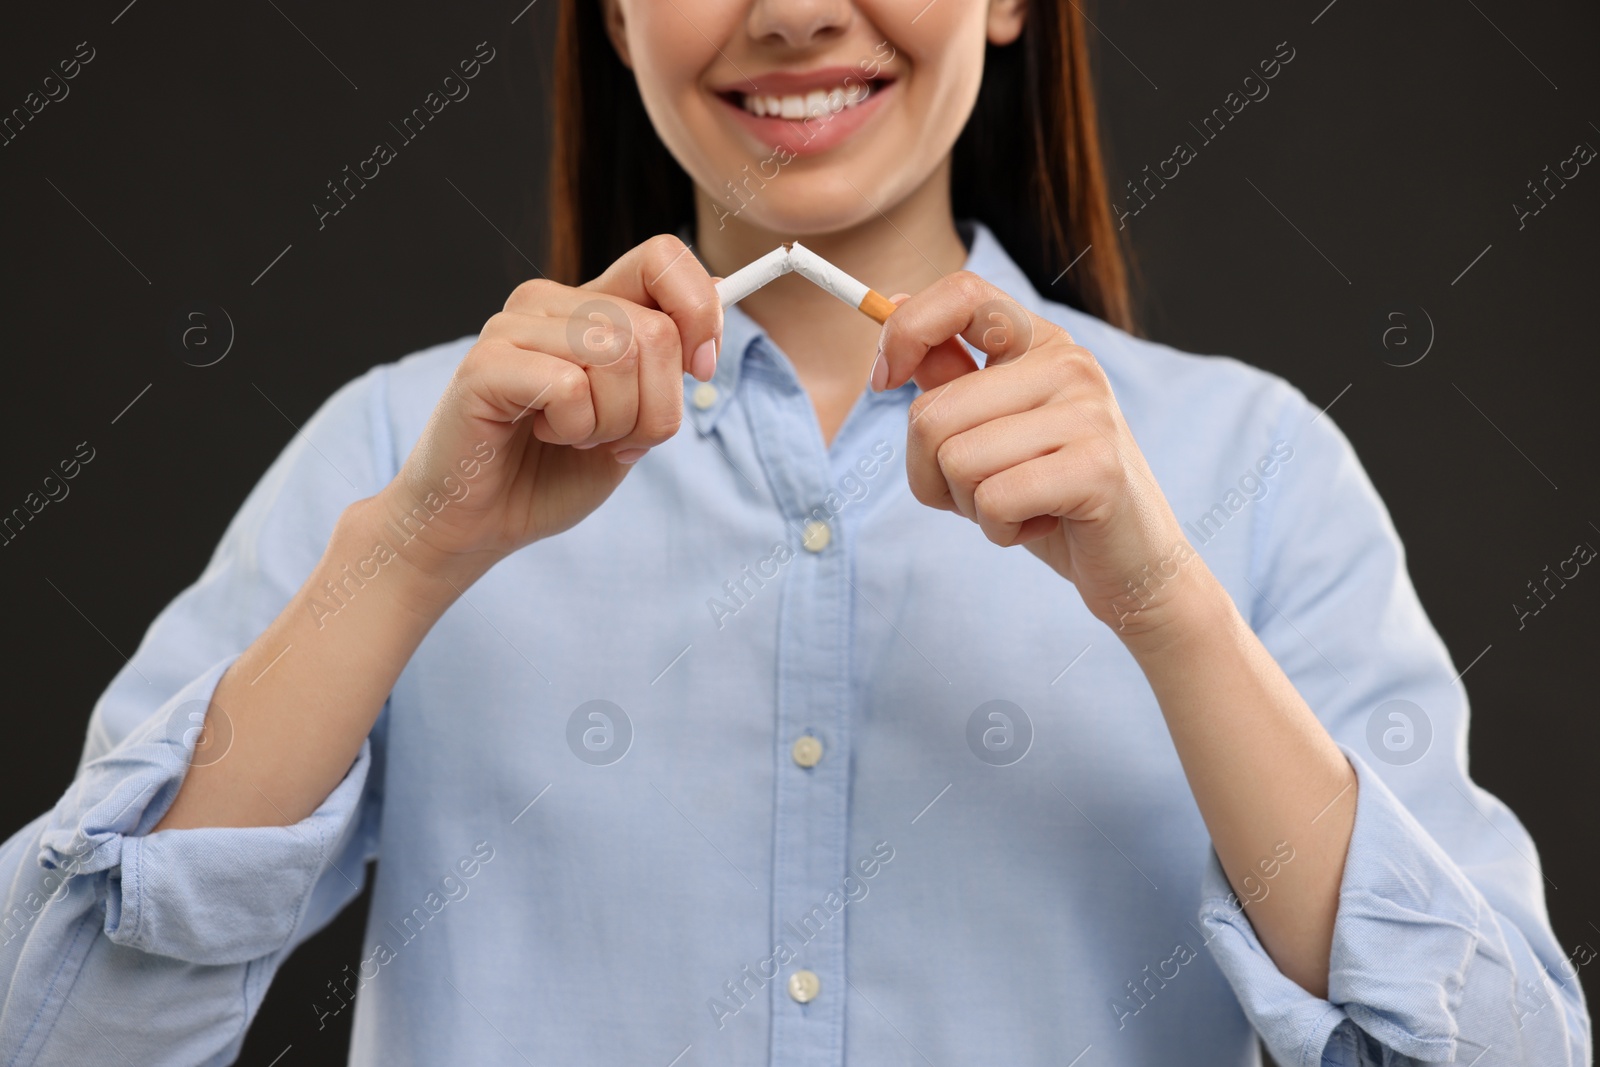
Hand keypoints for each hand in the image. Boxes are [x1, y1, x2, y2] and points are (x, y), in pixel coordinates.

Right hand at [375, 234, 720, 589]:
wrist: (480, 524)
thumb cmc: (551, 471)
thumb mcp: (635, 418)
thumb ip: (668, 360)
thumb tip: (726, 288)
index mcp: (589, 305)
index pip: (663, 258)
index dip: (701, 312)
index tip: (699, 369)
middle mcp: (549, 302)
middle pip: (655, 329)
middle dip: (655, 408)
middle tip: (611, 437)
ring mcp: (513, 327)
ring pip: (619, 353)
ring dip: (613, 422)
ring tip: (572, 436)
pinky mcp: (486, 365)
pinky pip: (572, 386)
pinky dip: (574, 430)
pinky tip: (542, 435)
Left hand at [874, 272, 1214, 641]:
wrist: (1133, 561)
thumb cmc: (1051, 495)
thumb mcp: (990, 428)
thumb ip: (947, 372)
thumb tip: (892, 306)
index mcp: (1041, 342)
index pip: (961, 293)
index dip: (904, 331)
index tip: (881, 381)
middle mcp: (1070, 363)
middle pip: (932, 411)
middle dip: (931, 473)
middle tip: (982, 491)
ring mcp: (1088, 412)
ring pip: (956, 460)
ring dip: (969, 505)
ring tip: (1019, 506)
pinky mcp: (1096, 468)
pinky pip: (993, 500)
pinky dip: (999, 530)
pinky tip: (1041, 524)